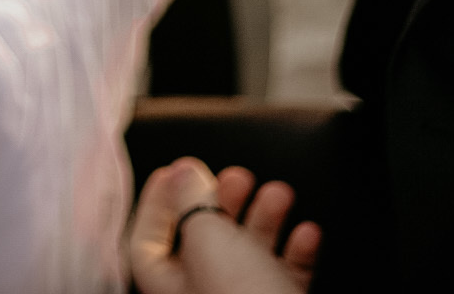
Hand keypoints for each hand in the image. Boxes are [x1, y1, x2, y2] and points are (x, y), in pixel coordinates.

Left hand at [128, 158, 320, 293]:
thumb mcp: (206, 237)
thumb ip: (190, 199)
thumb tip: (182, 173)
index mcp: (168, 284)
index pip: (147, 240)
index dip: (157, 202)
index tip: (174, 171)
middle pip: (205, 238)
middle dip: (223, 201)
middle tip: (238, 177)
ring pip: (249, 251)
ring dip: (266, 217)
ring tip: (279, 195)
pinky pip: (286, 272)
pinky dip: (296, 248)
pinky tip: (306, 232)